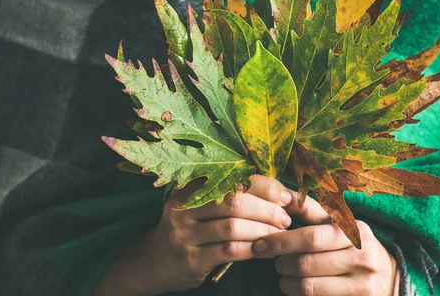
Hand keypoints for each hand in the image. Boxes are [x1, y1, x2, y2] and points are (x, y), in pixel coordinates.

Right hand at [94, 175, 292, 295]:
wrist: (154, 262)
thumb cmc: (191, 229)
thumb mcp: (202, 206)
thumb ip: (233, 195)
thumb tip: (281, 192)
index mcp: (191, 186)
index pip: (234, 178)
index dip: (265, 185)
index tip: (285, 196)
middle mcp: (184, 206)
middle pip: (234, 201)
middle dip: (267, 209)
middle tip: (285, 218)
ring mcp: (185, 233)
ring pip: (233, 227)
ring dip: (263, 230)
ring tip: (279, 234)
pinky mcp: (190, 258)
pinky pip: (228, 251)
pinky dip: (252, 249)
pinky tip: (265, 250)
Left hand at [254, 196, 399, 295]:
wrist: (390, 278)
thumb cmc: (354, 246)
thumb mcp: (339, 225)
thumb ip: (311, 212)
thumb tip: (283, 195)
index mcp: (354, 231)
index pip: (311, 236)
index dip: (281, 241)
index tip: (261, 244)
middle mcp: (361, 256)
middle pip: (306, 263)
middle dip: (282, 263)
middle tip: (275, 261)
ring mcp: (361, 283)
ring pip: (309, 286)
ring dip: (287, 282)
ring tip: (283, 276)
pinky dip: (298, 295)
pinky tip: (296, 287)